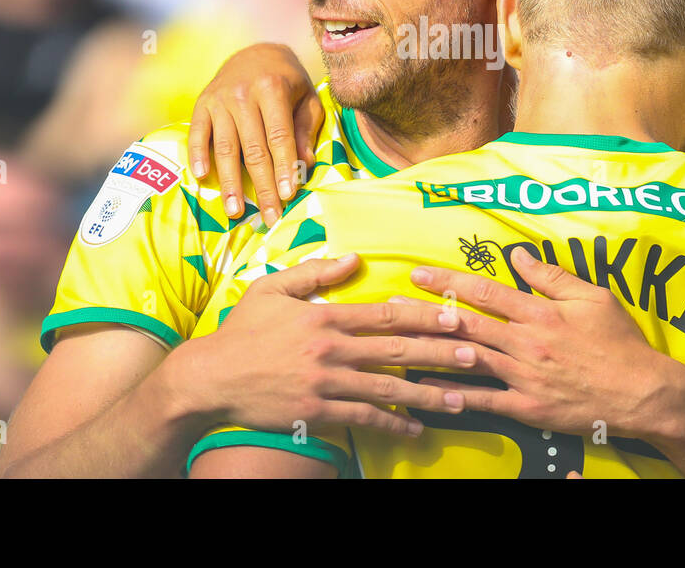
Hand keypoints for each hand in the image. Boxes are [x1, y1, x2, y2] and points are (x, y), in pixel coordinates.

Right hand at [181, 254, 477, 437]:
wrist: (209, 378)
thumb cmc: (242, 330)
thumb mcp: (273, 289)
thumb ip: (316, 272)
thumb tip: (354, 257)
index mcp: (324, 317)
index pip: (385, 314)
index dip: (424, 316)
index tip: (455, 317)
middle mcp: (330, 350)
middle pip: (396, 351)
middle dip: (440, 353)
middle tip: (475, 355)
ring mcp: (324, 383)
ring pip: (386, 389)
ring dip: (427, 394)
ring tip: (460, 398)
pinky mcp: (316, 412)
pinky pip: (362, 418)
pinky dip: (393, 424)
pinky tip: (417, 428)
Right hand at [187, 43, 322, 226]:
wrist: (255, 52)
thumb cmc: (288, 82)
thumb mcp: (307, 98)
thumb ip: (307, 129)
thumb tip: (305, 164)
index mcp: (273, 89)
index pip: (279, 136)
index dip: (284, 167)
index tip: (288, 195)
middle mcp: (244, 94)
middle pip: (253, 149)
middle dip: (261, 187)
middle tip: (269, 217)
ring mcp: (220, 99)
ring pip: (226, 148)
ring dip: (230, 182)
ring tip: (235, 211)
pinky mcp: (202, 103)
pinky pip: (198, 133)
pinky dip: (199, 155)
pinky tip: (202, 178)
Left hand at [397, 247, 676, 438]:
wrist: (644, 394)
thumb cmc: (621, 343)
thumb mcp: (594, 298)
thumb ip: (553, 277)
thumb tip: (519, 254)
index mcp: (541, 312)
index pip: (485, 291)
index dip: (447, 280)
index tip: (418, 273)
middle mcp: (526, 342)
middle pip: (464, 323)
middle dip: (423, 312)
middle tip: (389, 305)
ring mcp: (524, 376)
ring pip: (466, 360)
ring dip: (428, 350)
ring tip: (397, 343)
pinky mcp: (527, 408)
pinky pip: (485, 401)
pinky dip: (455, 397)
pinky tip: (428, 392)